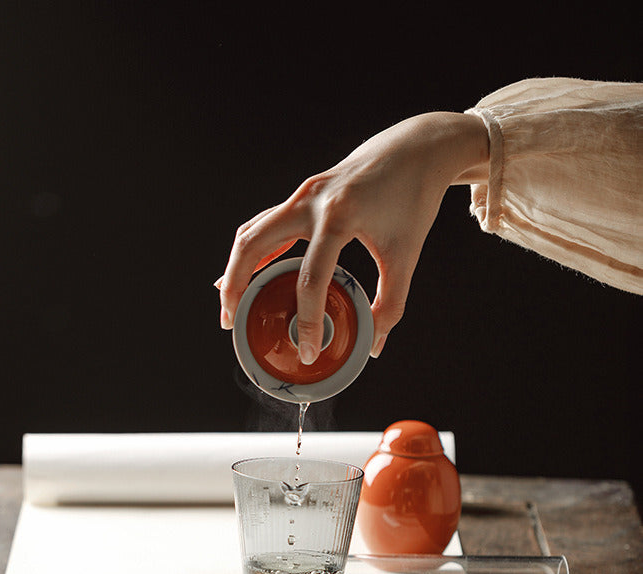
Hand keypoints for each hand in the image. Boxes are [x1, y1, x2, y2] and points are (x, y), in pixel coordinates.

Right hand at [217, 111, 488, 361]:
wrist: (416, 149)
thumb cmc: (413, 197)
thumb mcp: (405, 255)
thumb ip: (391, 303)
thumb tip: (375, 343)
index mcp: (339, 216)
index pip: (310, 279)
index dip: (307, 322)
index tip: (308, 352)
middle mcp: (312, 201)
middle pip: (253, 245)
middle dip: (236, 286)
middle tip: (230, 323)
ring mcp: (302, 194)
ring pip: (251, 232)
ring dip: (235, 267)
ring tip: (231, 304)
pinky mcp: (302, 195)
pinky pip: (263, 224)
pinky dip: (250, 251)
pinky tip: (246, 275)